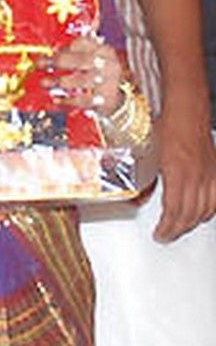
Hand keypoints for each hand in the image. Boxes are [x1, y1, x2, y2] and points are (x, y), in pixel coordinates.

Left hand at [46, 37, 125, 115]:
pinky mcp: (105, 100)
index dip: (64, 47)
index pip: (85, 43)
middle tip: (41, 64)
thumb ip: (77, 49)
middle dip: (58, 61)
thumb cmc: (99, 73)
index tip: (49, 52)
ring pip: (81, 80)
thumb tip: (53, 46)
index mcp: (104, 50)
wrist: (118, 97)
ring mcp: (108, 83)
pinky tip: (56, 99)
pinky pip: (84, 100)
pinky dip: (67, 100)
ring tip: (44, 82)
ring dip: (58, 81)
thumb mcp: (93, 57)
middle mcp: (109, 64)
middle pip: (82, 60)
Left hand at [152, 105, 215, 241]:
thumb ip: (144, 178)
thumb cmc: (165, 126)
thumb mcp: (146, 153)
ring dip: (193, 222)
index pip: (174, 210)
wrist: (186, 110)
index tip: (159, 234)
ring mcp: (209, 174)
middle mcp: (196, 176)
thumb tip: (136, 199)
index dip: (167, 227)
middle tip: (166, 235)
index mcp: (177, 172)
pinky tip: (203, 213)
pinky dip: (210, 209)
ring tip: (180, 228)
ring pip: (206, 209)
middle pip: (190, 214)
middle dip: (177, 229)